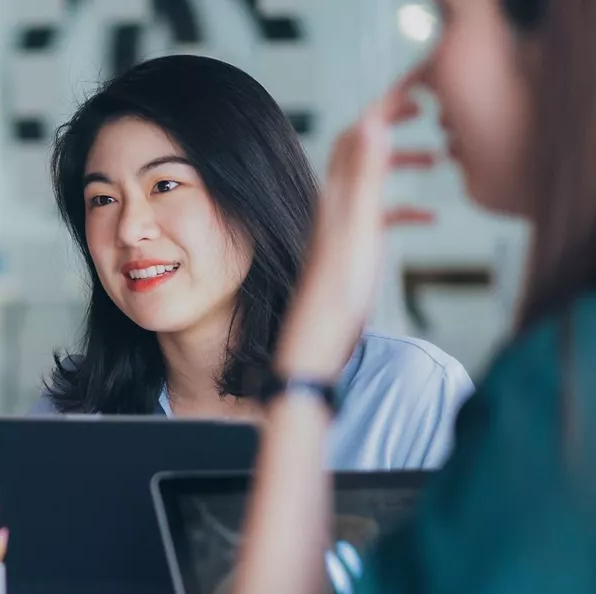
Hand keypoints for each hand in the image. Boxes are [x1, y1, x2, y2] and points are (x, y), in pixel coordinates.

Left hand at [279, 73, 436, 377]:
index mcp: (336, 197)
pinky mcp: (350, 254)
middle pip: (361, 150)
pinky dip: (404, 209)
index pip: (358, 135)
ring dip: (400, 162)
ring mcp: (342, 230)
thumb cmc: (334, 299)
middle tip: (425, 106)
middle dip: (391, 123)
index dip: (384, 106)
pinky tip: (427, 216)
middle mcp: (334, 208)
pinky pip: (379, 220)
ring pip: (371, 182)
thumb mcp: (356, 231)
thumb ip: (363, 178)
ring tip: (438, 157)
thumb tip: (369, 121)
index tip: (416, 87)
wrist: (313, 347)